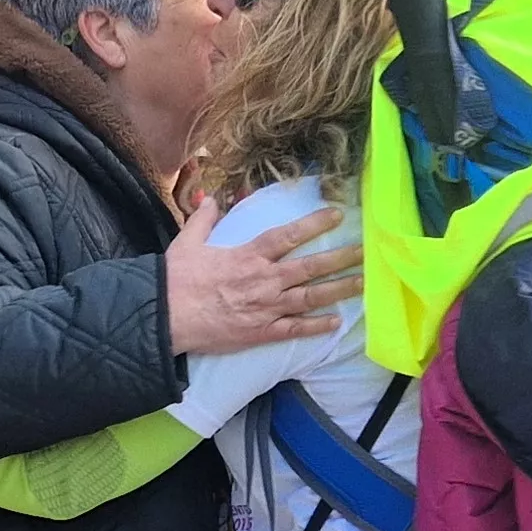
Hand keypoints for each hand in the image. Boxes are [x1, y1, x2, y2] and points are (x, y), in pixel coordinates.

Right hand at [162, 197, 361, 355]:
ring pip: (311, 297)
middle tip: (365, 251)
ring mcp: (266, 308)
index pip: (289, 235)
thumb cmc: (176, 279)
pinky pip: (295, 329)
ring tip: (363, 283)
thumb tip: (212, 198)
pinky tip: (336, 322)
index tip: (337, 215)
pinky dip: (317, 326)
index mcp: (248, 255)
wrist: (165, 316)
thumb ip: (205, 219)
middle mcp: (264, 279)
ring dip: (339, 290)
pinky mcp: (261, 332)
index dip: (315, 224)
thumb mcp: (188, 241)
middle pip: (310, 267)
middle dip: (340, 258)